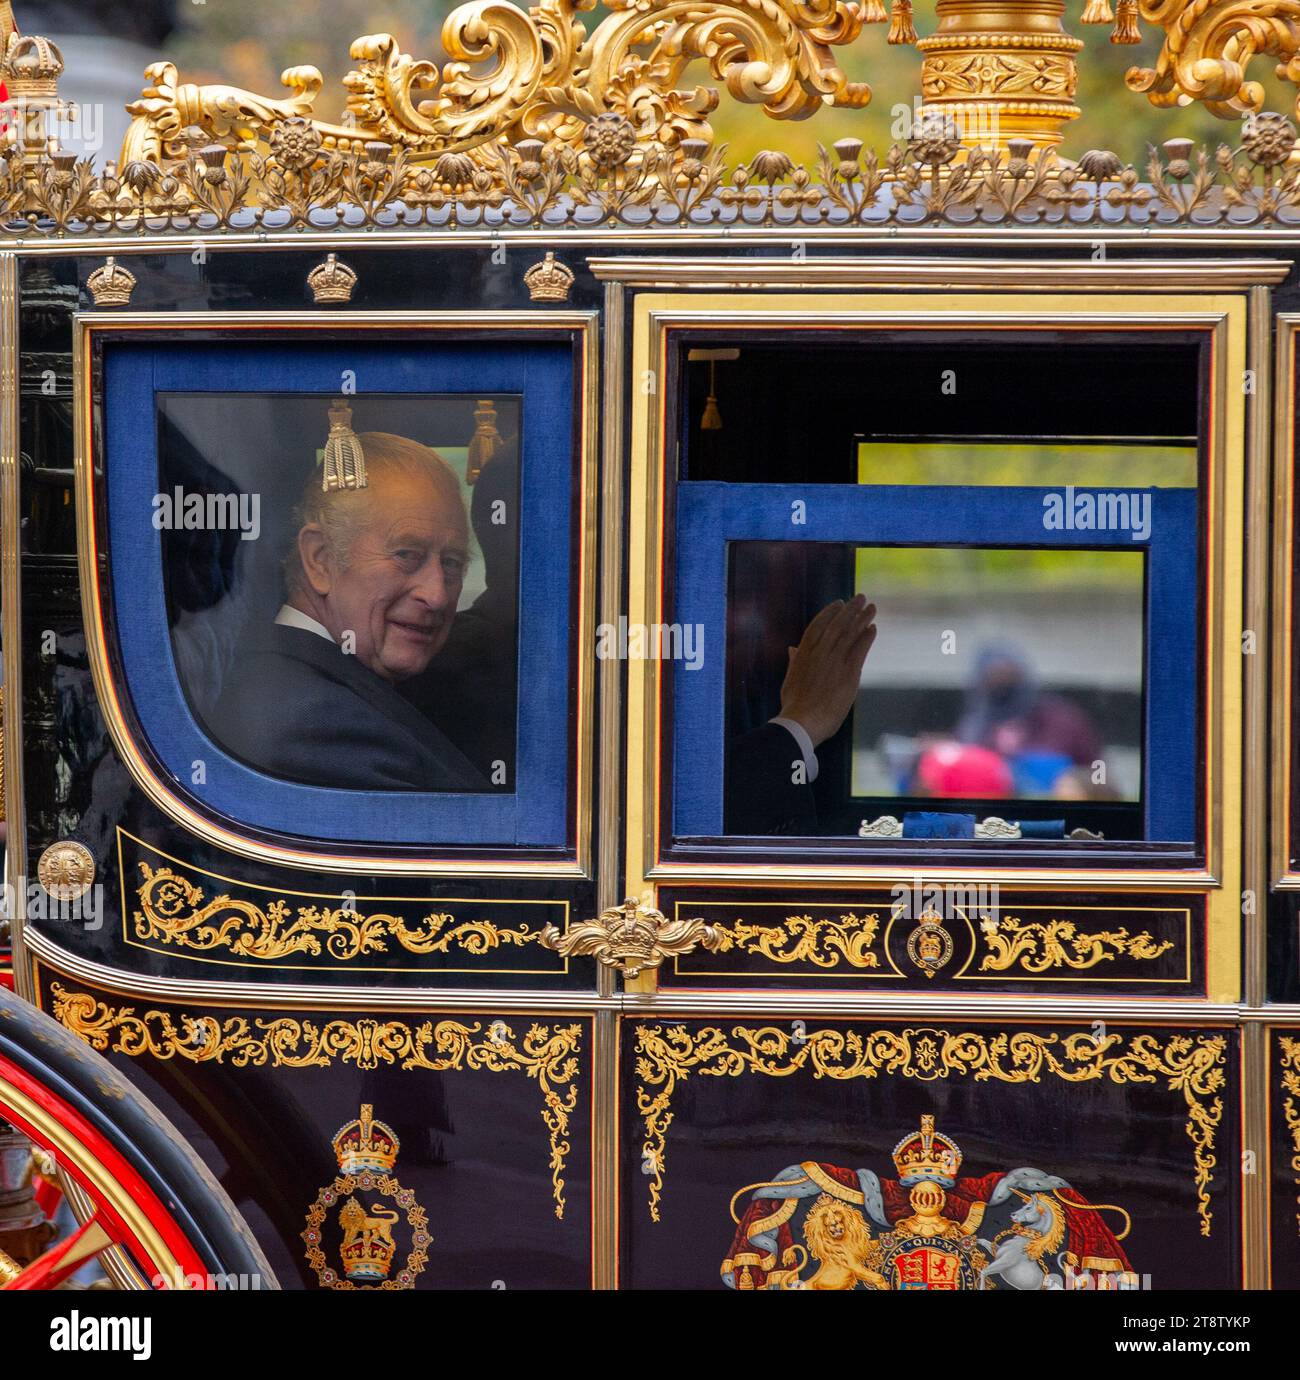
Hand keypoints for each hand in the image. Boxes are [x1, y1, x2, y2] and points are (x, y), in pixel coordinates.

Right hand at [778, 595, 877, 747]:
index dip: (830, 612)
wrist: (802, 721)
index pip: (818, 625)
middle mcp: (820, 652)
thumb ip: (795, 661)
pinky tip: (873, 628)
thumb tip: (792, 648)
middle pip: (838, 624)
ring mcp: (835, 661)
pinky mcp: (849, 672)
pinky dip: (867, 637)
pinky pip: (860, 649)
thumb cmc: (794, 704)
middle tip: (861, 598)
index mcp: (803, 653)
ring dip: (862, 618)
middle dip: (850, 609)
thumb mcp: (791, 679)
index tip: (839, 603)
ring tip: (871, 607)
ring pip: (851, 633)